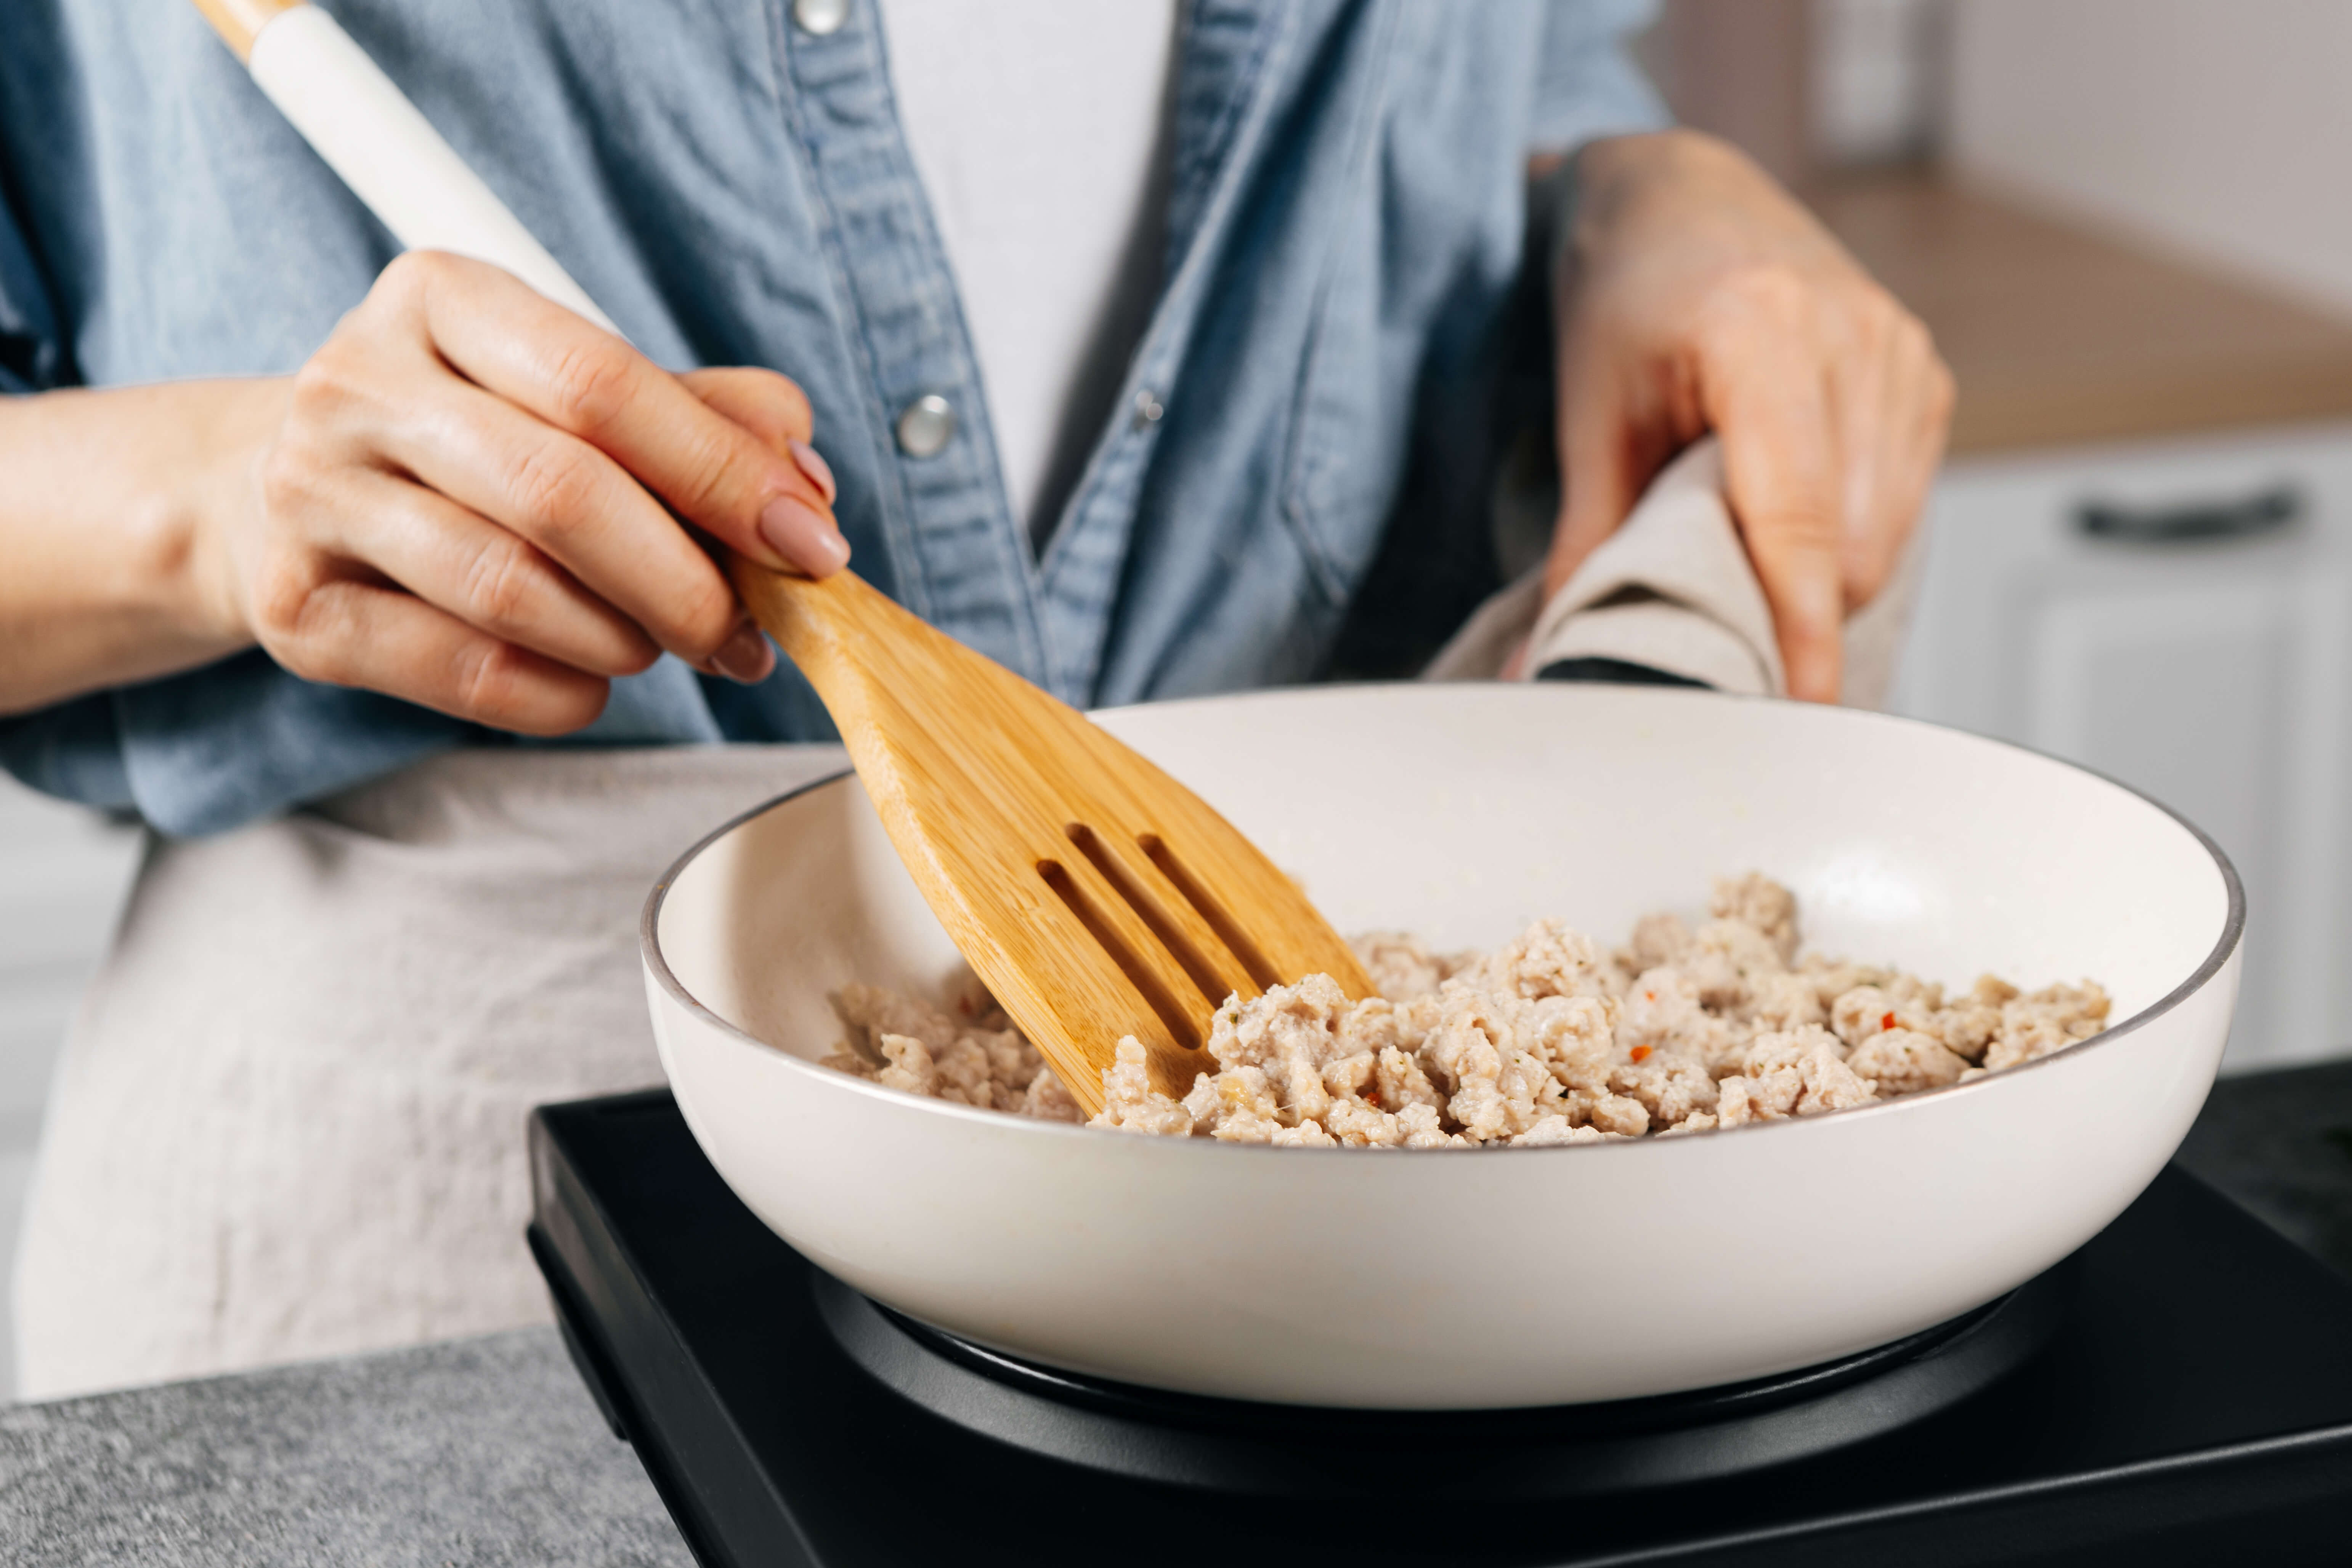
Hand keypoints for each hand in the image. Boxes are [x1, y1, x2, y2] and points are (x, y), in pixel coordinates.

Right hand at [201, 251, 848, 734]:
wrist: (286, 493)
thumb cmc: (474, 439)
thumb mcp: (583, 395)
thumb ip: (704, 419)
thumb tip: (804, 481)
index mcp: (441, 298)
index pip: (604, 385)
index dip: (724, 473)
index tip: (812, 543)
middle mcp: (356, 382)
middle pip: (561, 493)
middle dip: (686, 580)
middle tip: (747, 631)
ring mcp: (310, 496)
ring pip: (513, 590)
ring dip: (625, 640)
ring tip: (662, 644)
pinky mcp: (297, 608)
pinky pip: (468, 672)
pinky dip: (561, 693)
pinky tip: (588, 680)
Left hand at [1543, 131, 1953, 700]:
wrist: (1681, 199)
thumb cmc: (1626, 297)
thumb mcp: (1589, 415)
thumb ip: (1583, 544)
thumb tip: (1546, 660)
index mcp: (1762, 334)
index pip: (1798, 524)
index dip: (1799, 632)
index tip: (1795, 713)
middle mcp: (1852, 337)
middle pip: (1847, 550)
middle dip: (1787, 609)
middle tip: (1712, 617)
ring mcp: (1900, 352)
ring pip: (1883, 539)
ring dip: (1817, 577)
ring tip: (1739, 543)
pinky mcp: (1923, 375)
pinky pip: (1898, 503)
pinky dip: (1844, 536)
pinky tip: (1785, 506)